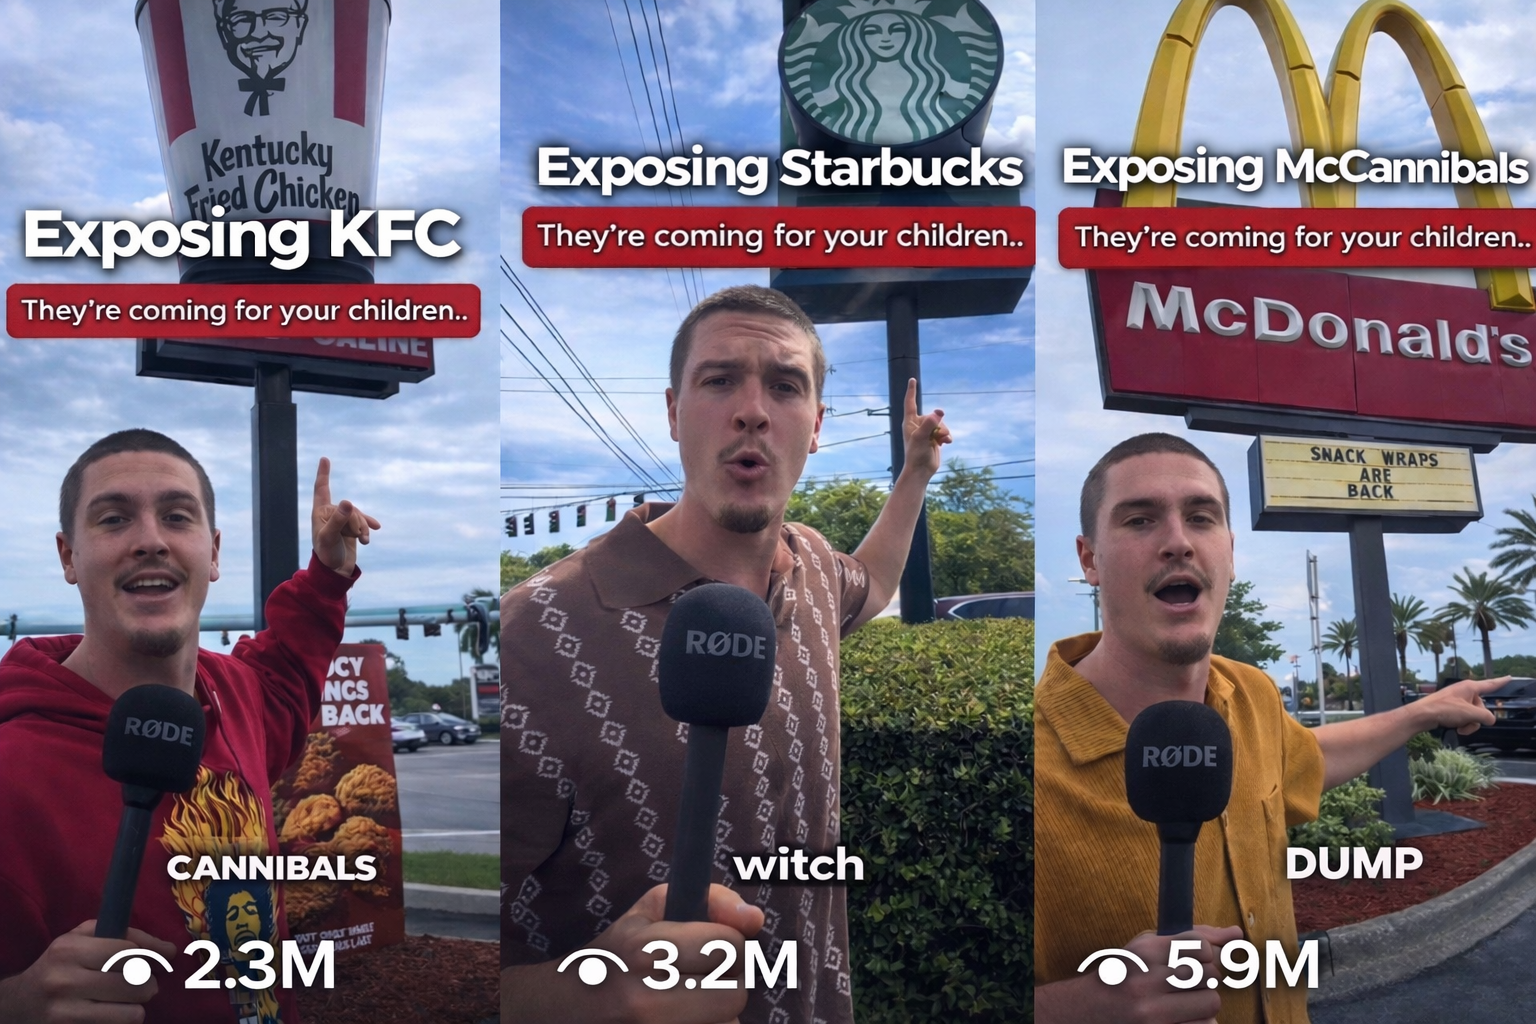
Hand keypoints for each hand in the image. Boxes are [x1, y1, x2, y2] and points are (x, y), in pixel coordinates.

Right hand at [0, 920, 176, 1023]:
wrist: (20, 1003)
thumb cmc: (62, 964)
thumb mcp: (85, 938)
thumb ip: (127, 935)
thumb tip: (169, 950)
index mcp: (69, 950)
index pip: (128, 950)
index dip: (152, 954)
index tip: (164, 958)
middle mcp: (64, 980)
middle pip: (136, 983)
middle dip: (148, 983)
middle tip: (142, 983)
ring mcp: (64, 1012)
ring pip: (133, 1012)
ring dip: (137, 1006)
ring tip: (126, 1000)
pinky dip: (122, 1021)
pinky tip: (110, 1014)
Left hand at [311, 457, 379, 577]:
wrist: (336, 572)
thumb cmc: (326, 555)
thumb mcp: (330, 537)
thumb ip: (339, 520)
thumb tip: (349, 502)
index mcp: (320, 513)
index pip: (322, 489)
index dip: (323, 474)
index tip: (324, 458)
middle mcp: (331, 514)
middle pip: (349, 508)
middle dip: (355, 521)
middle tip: (355, 536)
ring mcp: (342, 521)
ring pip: (358, 515)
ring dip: (362, 528)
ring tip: (362, 540)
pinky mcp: (351, 529)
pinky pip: (364, 522)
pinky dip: (368, 528)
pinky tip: (374, 532)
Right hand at [501, 883, 764, 1023]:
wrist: (565, 1010)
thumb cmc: (618, 953)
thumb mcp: (653, 910)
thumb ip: (712, 900)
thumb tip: (755, 919)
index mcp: (645, 952)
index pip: (730, 946)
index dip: (727, 942)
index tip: (705, 945)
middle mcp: (646, 1000)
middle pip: (736, 994)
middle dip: (726, 981)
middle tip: (699, 977)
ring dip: (715, 1014)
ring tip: (685, 1002)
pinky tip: (681, 1020)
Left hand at [899, 378, 950, 479]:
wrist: (921, 470)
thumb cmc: (916, 454)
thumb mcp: (921, 438)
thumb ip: (929, 424)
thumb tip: (939, 412)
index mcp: (910, 422)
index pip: (910, 403)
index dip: (911, 391)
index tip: (912, 379)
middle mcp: (918, 425)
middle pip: (933, 416)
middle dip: (938, 425)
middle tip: (934, 437)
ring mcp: (927, 432)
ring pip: (941, 424)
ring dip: (944, 432)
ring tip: (940, 442)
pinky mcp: (934, 438)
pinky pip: (945, 432)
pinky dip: (947, 437)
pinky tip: (946, 443)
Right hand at [1035, 925, 1243, 1023]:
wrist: (1089, 1010)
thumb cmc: (1124, 974)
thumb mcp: (1147, 948)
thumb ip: (1191, 939)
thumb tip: (1236, 934)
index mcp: (1144, 951)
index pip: (1201, 946)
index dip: (1206, 955)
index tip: (1195, 961)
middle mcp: (1147, 980)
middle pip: (1210, 974)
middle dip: (1205, 979)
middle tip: (1186, 984)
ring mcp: (1153, 1012)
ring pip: (1211, 1002)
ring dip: (1204, 1003)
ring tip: (1184, 1003)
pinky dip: (1199, 1022)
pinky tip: (1181, 1018)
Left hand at [1414, 675, 1504, 734]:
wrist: (1422, 715)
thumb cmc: (1445, 709)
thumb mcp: (1470, 713)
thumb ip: (1486, 716)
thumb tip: (1490, 719)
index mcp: (1470, 687)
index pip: (1490, 684)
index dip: (1501, 682)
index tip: (1509, 677)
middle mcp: (1464, 691)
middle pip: (1482, 706)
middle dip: (1477, 718)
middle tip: (1466, 721)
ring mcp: (1457, 700)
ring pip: (1473, 715)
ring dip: (1470, 724)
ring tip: (1460, 727)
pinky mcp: (1451, 709)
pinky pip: (1464, 718)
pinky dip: (1463, 724)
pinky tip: (1456, 728)